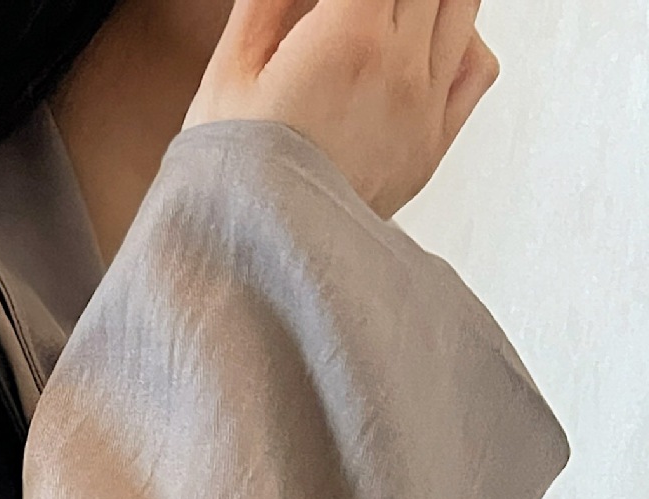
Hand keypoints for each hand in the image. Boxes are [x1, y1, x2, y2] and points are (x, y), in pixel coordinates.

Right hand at [185, 0, 499, 217]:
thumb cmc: (229, 180)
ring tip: (388, 15)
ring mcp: (424, 106)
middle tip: (353, 13)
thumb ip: (269, 2)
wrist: (253, 262)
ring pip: (462, 4)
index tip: (331, 3)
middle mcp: (400, 64)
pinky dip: (464, 38)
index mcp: (350, 35)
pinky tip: (425, 43)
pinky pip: (479, 66)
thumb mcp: (229, 74)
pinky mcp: (432, 146)